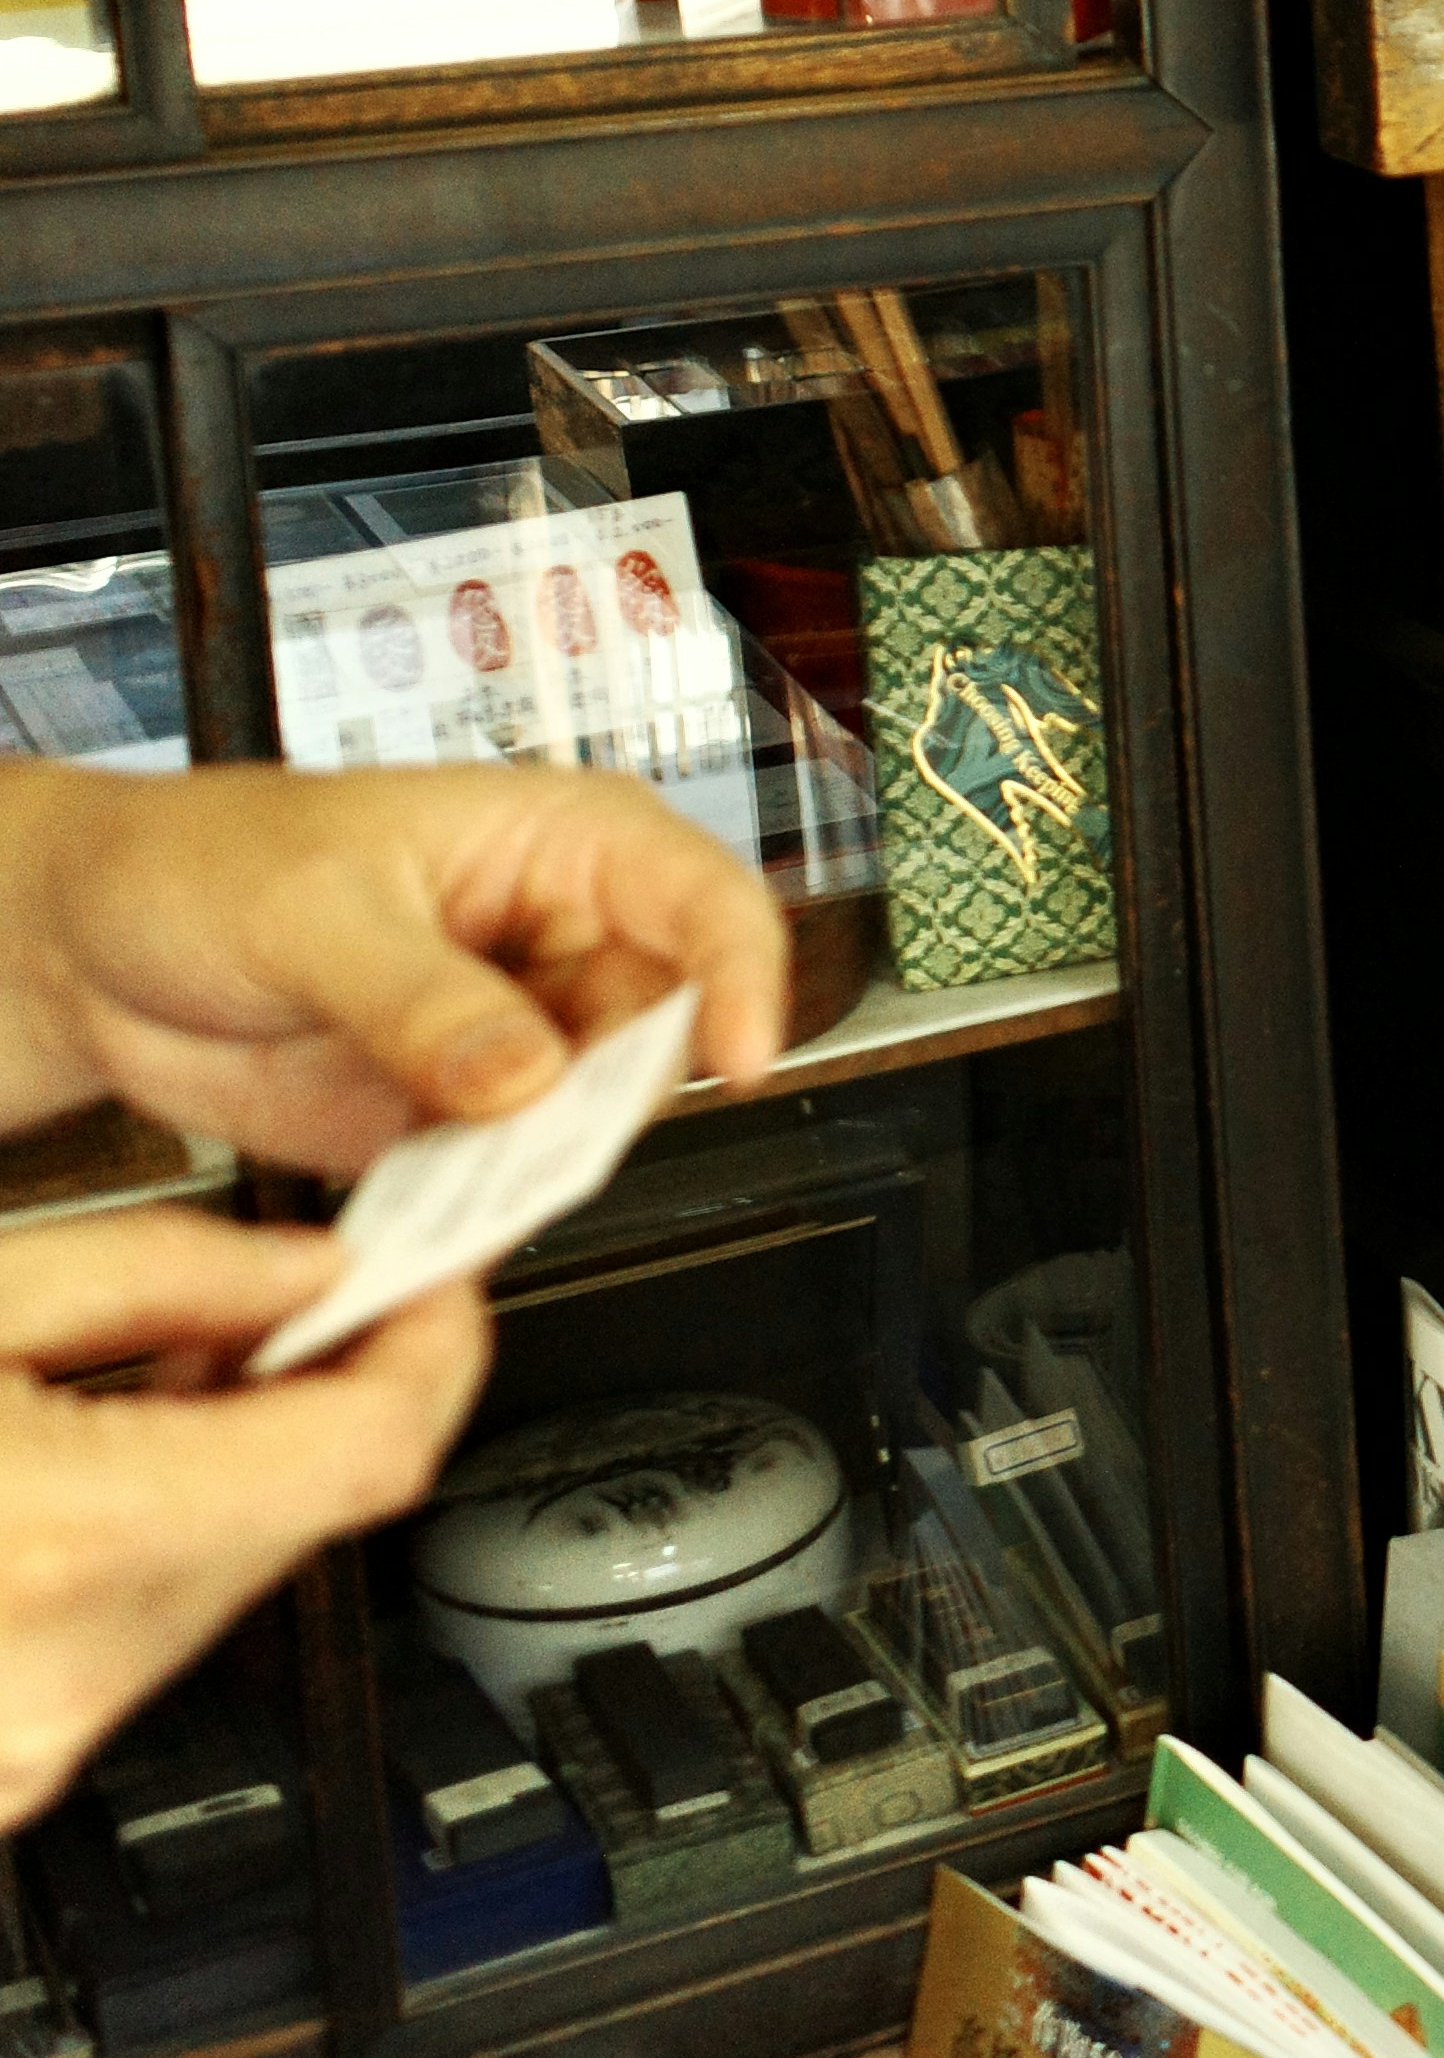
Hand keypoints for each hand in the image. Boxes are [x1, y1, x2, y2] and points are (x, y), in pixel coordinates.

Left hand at [0, 763, 790, 1172]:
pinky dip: (477, 1210)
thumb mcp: (312, 910)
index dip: (744, 976)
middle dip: (610, 1094)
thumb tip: (526, 1074)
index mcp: (563, 847)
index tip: (738, 1057)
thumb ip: (423, 998)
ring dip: (537, 1162)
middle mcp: (559, 943)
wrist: (84, 954)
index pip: (707, 902)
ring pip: (593, 1120)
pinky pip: (508, 1181)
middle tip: (529, 1126)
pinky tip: (422, 1205)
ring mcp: (513, 1039)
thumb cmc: (200, 864)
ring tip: (444, 1160)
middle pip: (663, 1031)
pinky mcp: (457, 1123)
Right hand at [0, 1210, 487, 1827]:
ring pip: (228, 1581)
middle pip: (311, 1517)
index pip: (371, 1455)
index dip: (434, 1351)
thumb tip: (310, 1273)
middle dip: (323, 1399)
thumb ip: (159, 1273)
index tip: (441, 1282)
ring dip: (227, 1474)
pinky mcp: (10, 1766)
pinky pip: (133, 1641)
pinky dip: (143, 1549)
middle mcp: (62, 1675)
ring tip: (146, 1385)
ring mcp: (33, 1742)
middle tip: (292, 1308)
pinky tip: (84, 1476)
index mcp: (65, 1537)